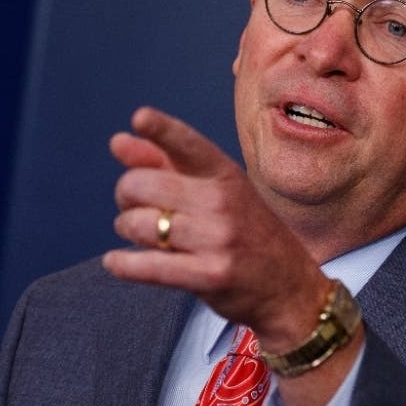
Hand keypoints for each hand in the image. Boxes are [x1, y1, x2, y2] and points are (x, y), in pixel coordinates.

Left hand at [102, 107, 329, 351]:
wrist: (289, 287)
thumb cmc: (246, 234)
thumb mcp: (217, 193)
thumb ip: (165, 164)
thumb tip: (118, 141)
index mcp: (225, 175)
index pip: (189, 145)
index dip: (162, 129)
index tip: (140, 118)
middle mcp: (222, 202)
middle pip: (141, 185)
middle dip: (126, 196)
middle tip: (138, 207)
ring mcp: (218, 239)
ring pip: (140, 224)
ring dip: (128, 229)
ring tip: (142, 235)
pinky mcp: (210, 276)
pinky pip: (149, 266)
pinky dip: (123, 264)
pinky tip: (116, 262)